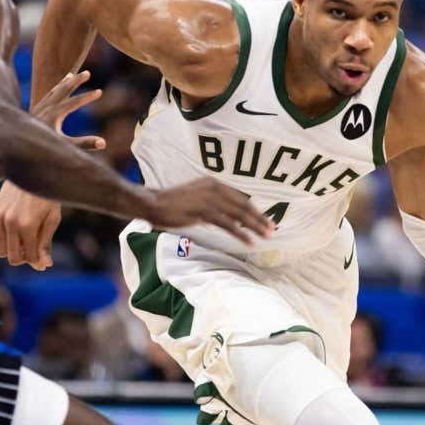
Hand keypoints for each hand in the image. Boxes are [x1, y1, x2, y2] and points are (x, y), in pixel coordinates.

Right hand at [0, 182, 59, 270]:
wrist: (33, 169)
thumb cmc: (47, 195)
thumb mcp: (52, 219)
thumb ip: (46, 243)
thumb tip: (44, 266)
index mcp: (27, 225)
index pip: (29, 257)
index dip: (37, 261)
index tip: (43, 259)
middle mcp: (10, 222)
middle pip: (11, 257)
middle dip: (24, 257)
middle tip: (34, 249)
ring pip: (0, 249)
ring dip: (13, 248)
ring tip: (26, 238)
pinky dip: (6, 236)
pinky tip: (18, 225)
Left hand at [31, 70, 104, 149]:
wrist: (17, 146)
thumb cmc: (42, 149)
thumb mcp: (65, 146)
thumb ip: (84, 144)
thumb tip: (103, 143)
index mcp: (54, 114)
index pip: (74, 102)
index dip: (88, 97)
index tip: (100, 91)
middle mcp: (46, 108)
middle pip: (63, 90)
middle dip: (76, 81)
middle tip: (87, 73)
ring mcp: (38, 109)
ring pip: (53, 91)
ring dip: (64, 83)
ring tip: (71, 75)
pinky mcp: (33, 113)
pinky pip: (45, 97)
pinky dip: (53, 91)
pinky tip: (56, 91)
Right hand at [143, 178, 273, 244]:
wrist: (152, 203)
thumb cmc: (172, 203)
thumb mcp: (197, 198)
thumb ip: (213, 203)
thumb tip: (229, 216)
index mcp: (214, 183)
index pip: (240, 197)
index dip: (255, 209)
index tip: (266, 219)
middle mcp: (214, 188)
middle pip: (243, 205)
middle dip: (259, 218)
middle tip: (272, 229)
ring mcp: (209, 199)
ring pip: (238, 214)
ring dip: (254, 226)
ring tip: (266, 236)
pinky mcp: (203, 211)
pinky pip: (227, 224)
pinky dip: (240, 233)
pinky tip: (249, 241)